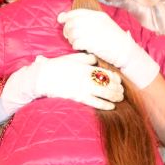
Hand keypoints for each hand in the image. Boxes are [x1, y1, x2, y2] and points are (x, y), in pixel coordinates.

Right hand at [4, 53, 124, 114]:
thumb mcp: (72, 58)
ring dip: (114, 97)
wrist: (42, 77)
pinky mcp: (79, 97)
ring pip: (105, 93)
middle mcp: (88, 77)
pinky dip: (105, 105)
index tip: (119, 81)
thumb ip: (85, 59)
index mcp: (87, 67)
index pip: (106, 72)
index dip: (115, 78)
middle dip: (117, 88)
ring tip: (119, 99)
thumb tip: (95, 59)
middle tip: (122, 92)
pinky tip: (111, 106)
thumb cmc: (56, 67)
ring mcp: (84, 88)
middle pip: (108, 83)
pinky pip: (96, 102)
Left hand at [58, 9, 158, 87]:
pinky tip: (80, 48)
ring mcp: (95, 32)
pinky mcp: (93, 43)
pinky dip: (75, 46)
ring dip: (71, 39)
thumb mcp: (104, 25)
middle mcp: (96, 21)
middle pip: (72, 22)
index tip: (61, 20)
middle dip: (67, 30)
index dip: (66, 16)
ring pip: (72, 32)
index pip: (76, 12)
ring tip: (76, 42)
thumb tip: (65, 17)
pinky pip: (76, 42)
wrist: (126, 51)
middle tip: (69, 36)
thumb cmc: (113, 40)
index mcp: (98, 15)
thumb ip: (88, 22)